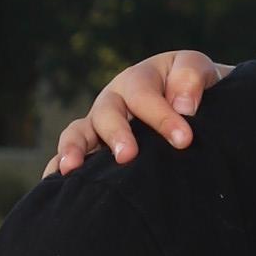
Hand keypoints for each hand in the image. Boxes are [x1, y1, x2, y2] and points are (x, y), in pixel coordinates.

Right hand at [49, 51, 225, 174]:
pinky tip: (53, 182)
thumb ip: (192, 78)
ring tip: (72, 169)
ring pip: (79, 133)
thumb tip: (183, 106)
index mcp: (140, 79)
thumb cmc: (198, 90)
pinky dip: (57, 166)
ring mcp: (99, 125)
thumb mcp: (202, 73)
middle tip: (129, 156)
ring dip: (74, 149)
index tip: (184, 140)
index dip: (161, 116)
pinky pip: (68, 155)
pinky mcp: (92, 148)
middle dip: (116, 134)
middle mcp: (114, 100)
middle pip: (107, 113)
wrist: (198, 105)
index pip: (144, 95)